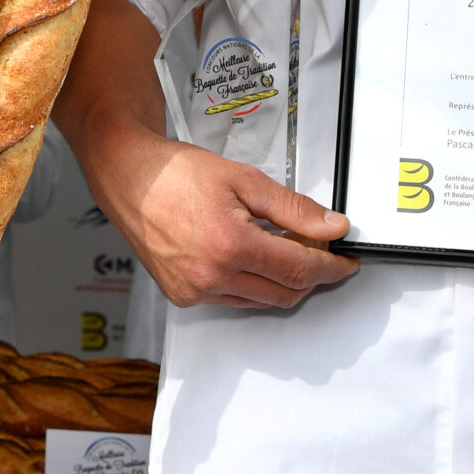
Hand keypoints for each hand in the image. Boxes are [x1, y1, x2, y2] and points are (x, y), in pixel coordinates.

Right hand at [123, 137, 355, 308]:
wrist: (128, 176)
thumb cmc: (176, 173)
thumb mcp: (244, 180)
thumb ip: (293, 208)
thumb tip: (331, 227)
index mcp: (231, 246)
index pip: (301, 269)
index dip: (331, 267)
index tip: (345, 261)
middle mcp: (212, 277)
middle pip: (285, 292)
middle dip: (310, 274)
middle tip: (316, 247)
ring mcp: (195, 291)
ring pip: (261, 300)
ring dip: (280, 279)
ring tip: (277, 244)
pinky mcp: (182, 296)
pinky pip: (233, 299)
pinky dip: (250, 283)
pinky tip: (246, 254)